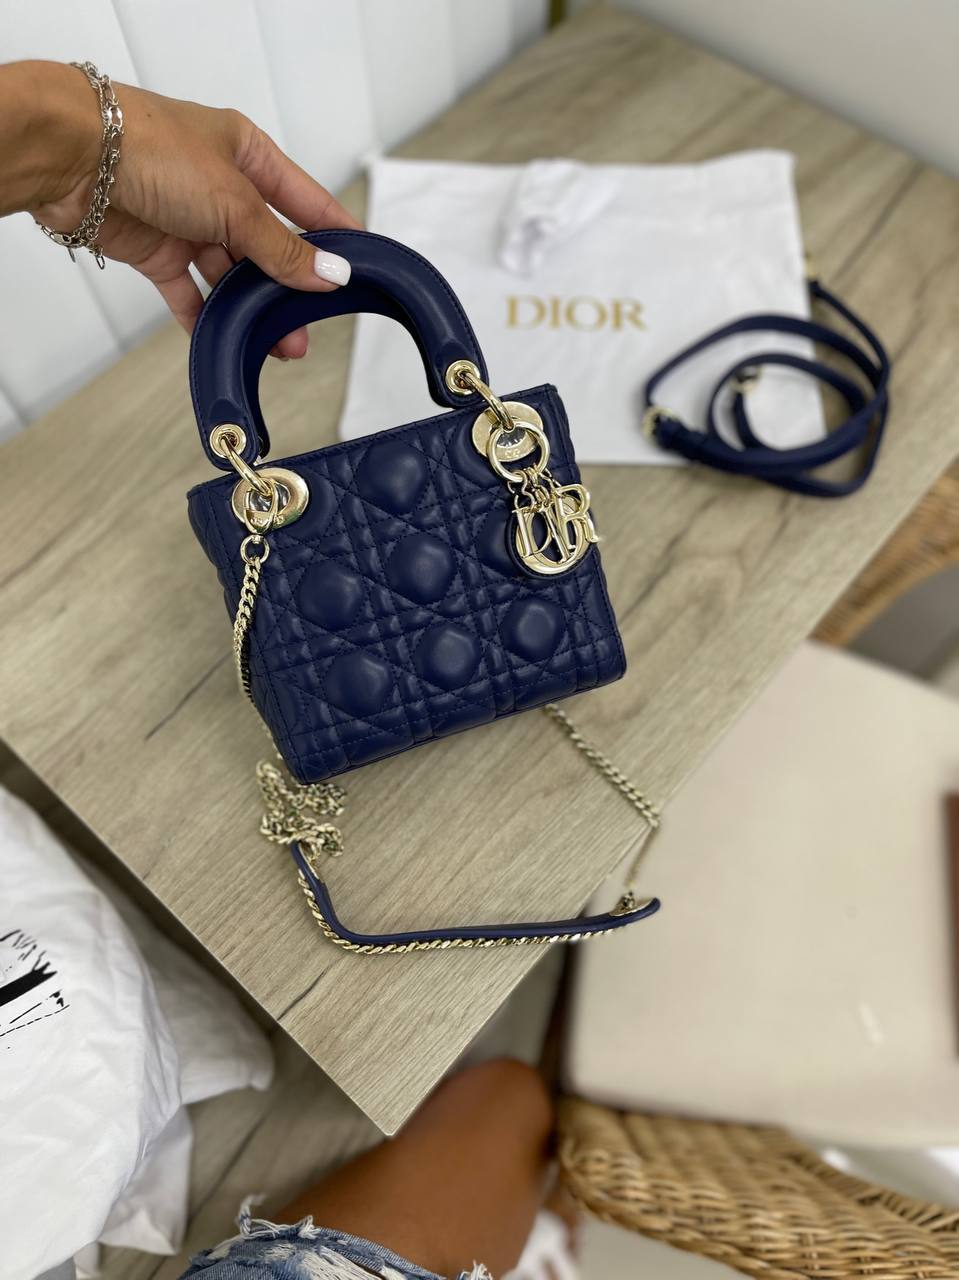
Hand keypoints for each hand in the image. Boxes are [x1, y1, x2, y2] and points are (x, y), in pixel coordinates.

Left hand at [8, 61, 359, 358]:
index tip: (361, 267)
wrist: (72, 157)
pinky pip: (189, 292)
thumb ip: (282, 249)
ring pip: (232, 274)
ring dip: (255, 310)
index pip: (305, 200)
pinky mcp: (155, 249)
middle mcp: (219, 185)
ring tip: (280, 344)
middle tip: (313, 324)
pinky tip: (229, 341)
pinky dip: (208, 317)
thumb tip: (330, 275)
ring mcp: (186, 219)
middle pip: (268, 246)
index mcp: (246, 153)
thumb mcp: (236, 202)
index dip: (334, 234)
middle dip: (292, 288)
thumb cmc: (150, 149)